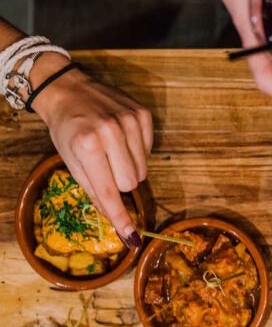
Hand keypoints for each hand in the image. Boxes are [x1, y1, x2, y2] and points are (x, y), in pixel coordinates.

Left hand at [33, 64, 151, 242]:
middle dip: (119, 182)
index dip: (119, 215)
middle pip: (130, 182)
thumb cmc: (67, 129)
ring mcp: (130, 121)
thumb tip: (120, 225)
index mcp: (87, 145)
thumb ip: (95, 193)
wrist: (68, 90)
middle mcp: (110, 131)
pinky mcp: (143, 115)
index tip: (131, 236)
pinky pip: (149, 150)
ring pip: (143, 169)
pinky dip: (137, 151)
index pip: (108, 191)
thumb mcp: (71, 162)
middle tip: (105, 167)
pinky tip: (122, 139)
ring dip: (129, 167)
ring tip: (112, 151)